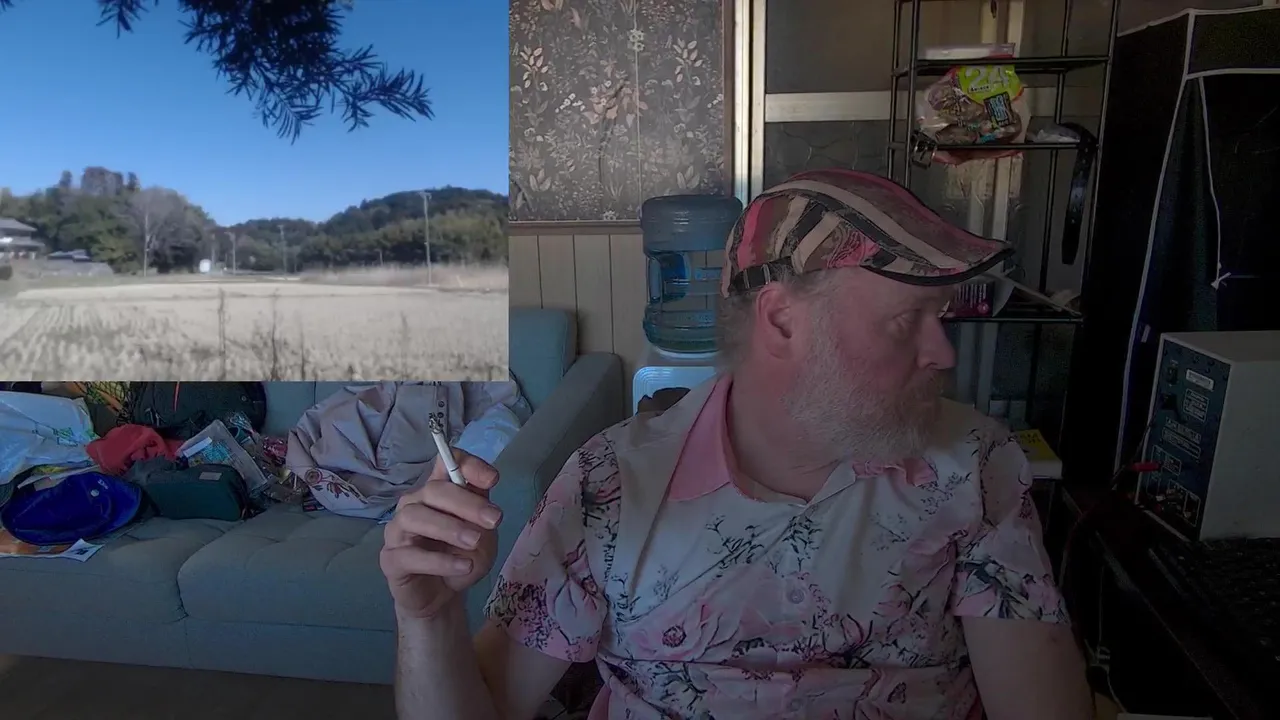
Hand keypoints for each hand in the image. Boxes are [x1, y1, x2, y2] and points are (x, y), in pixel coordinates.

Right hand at [380, 449, 502, 620]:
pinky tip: (463, 566)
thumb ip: (482, 509)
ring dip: (449, 528)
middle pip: (432, 489)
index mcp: (437, 492)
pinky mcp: (391, 560)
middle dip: (465, 503)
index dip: (468, 465)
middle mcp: (414, 504)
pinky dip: (439, 561)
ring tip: (474, 541)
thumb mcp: (483, 533)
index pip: (446, 464)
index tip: (492, 480)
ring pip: (414, 516)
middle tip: (493, 520)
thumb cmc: (462, 557)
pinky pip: (410, 555)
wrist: (443, 596)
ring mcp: (398, 531)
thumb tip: (486, 484)